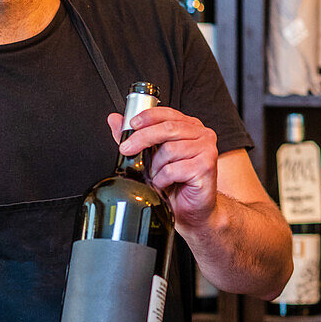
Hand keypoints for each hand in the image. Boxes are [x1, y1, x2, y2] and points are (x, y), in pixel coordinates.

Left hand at [108, 107, 217, 228]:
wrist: (191, 208)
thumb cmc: (175, 182)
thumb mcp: (151, 157)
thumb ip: (135, 137)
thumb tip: (114, 119)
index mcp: (189, 126)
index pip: (168, 113)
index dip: (148, 117)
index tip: (131, 125)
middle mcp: (201, 134)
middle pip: (168, 129)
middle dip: (142, 138)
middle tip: (126, 149)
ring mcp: (206, 150)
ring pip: (170, 150)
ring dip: (155, 166)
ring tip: (156, 176)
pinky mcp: (206, 167)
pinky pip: (174, 169)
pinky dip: (162, 178)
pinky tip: (164, 183)